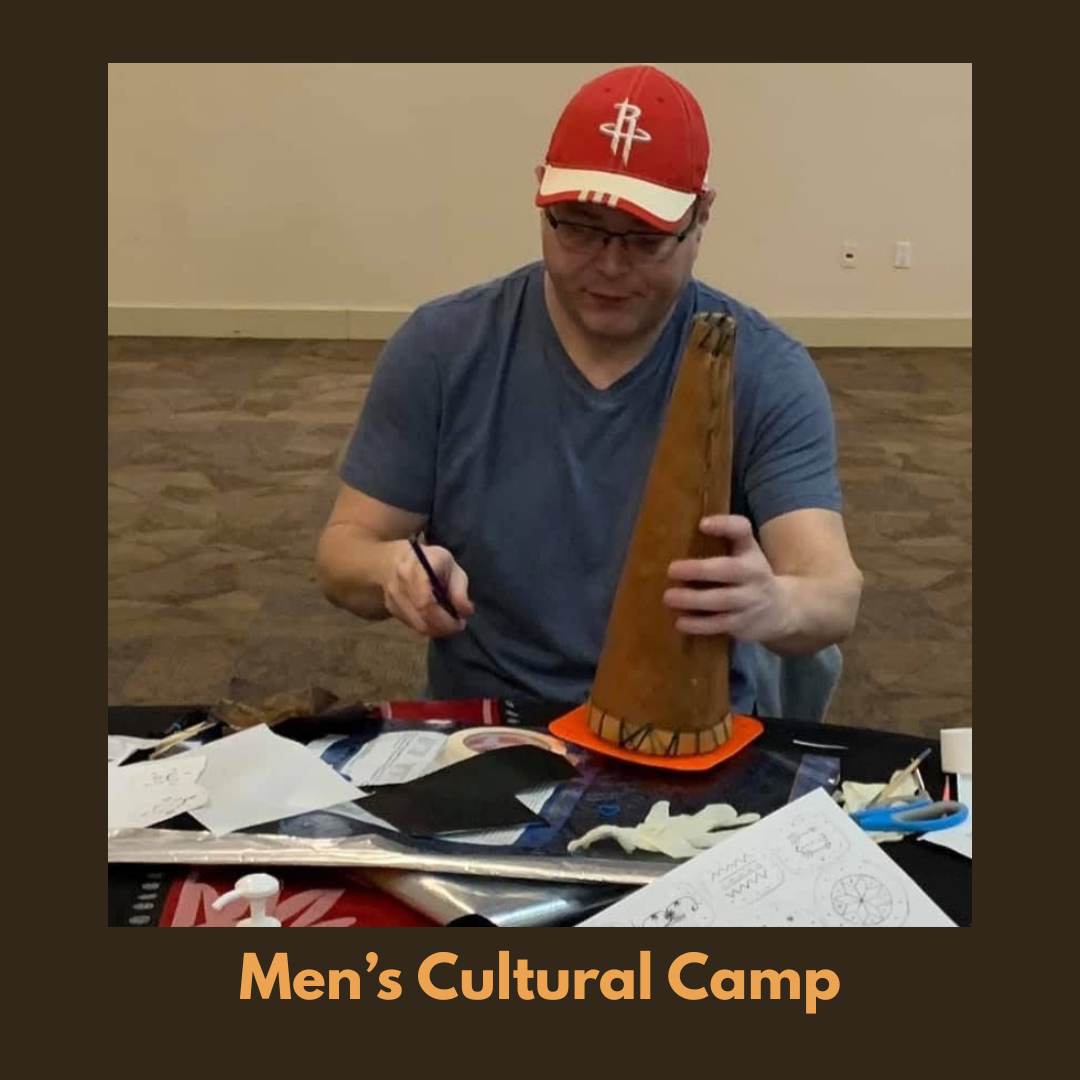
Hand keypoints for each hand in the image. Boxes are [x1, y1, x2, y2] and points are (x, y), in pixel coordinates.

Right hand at [383, 541, 474, 637]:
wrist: (396, 558)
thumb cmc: (429, 560)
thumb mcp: (450, 565)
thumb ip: (459, 589)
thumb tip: (465, 612)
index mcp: (415, 569)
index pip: (425, 602)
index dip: (445, 618)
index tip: (460, 621)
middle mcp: (399, 585)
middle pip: (422, 619)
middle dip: (445, 627)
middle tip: (458, 624)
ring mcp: (392, 599)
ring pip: (418, 626)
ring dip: (438, 629)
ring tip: (449, 620)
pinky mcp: (391, 609)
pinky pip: (413, 625)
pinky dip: (428, 626)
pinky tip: (436, 617)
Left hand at [664, 515, 788, 640]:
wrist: (783, 609)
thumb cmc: (748, 575)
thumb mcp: (743, 553)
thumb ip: (721, 541)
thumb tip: (675, 532)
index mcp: (749, 551)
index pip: (742, 531)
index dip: (724, 525)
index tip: (702, 524)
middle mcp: (754, 573)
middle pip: (730, 569)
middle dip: (700, 570)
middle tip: (671, 569)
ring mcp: (750, 600)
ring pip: (723, 600)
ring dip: (695, 600)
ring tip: (669, 597)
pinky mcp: (744, 624)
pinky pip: (721, 624)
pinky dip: (700, 625)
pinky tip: (680, 622)